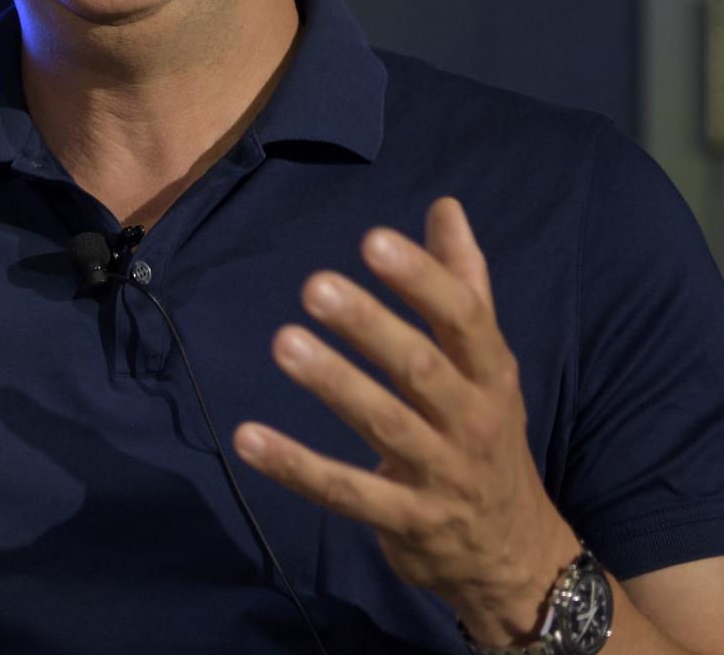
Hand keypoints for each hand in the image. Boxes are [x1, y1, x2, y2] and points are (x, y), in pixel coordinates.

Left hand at [234, 198, 579, 644]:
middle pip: (420, 369)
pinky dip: (296, 467)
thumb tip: (445, 206)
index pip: (462, 318)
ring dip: (334, 384)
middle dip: (370, 326)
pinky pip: (346, 493)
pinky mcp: (404, 522)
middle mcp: (471, 421)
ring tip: (284, 342)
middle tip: (314, 285)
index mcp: (491, 373)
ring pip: (384, 427)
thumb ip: (463, 282)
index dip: (421, 279)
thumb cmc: (484, 431)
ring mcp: (439, 476)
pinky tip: (247, 437)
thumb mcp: (487, 361)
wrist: (513, 554)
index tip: (373, 241)